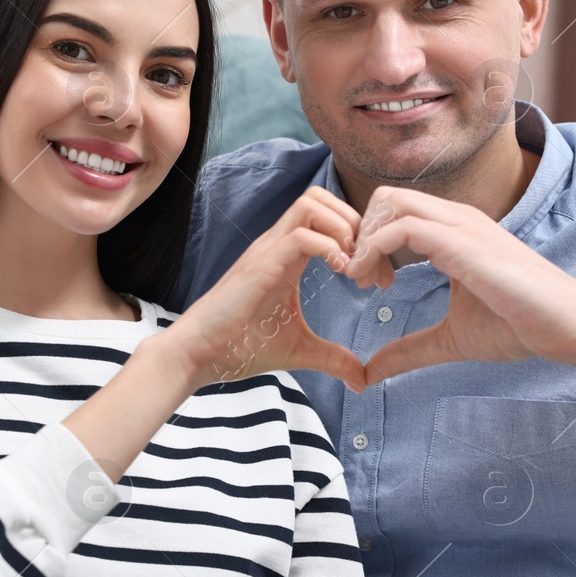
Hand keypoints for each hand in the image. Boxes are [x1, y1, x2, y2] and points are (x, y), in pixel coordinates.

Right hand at [163, 187, 368, 392]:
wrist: (199, 355)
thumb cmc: (241, 346)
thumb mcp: (300, 350)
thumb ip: (333, 357)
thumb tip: (362, 379)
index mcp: (287, 255)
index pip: (328, 216)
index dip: (361, 238)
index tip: (376, 277)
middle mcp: (277, 244)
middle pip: (321, 197)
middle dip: (356, 223)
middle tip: (370, 266)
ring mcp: (267, 250)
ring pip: (311, 204)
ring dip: (343, 229)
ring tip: (354, 267)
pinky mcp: (260, 265)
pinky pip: (301, 236)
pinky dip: (329, 248)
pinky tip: (341, 273)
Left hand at [343, 187, 575, 381]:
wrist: (567, 326)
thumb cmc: (519, 326)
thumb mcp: (450, 339)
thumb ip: (409, 350)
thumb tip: (369, 374)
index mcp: (454, 230)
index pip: (394, 211)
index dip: (369, 243)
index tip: (366, 284)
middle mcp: (456, 218)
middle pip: (385, 198)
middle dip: (360, 235)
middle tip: (360, 281)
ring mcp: (462, 226)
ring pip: (391, 203)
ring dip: (364, 240)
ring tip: (363, 282)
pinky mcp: (465, 243)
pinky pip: (404, 227)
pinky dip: (376, 249)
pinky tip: (377, 285)